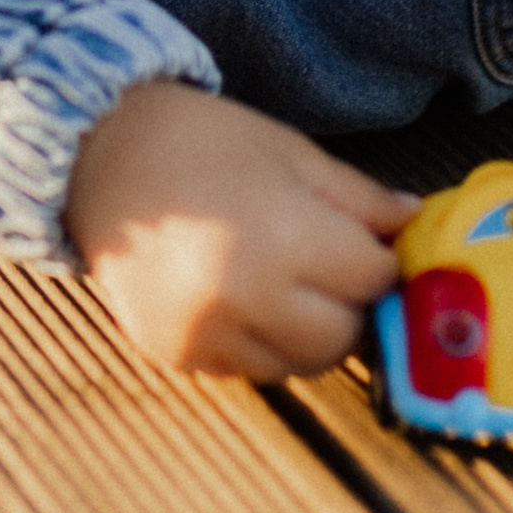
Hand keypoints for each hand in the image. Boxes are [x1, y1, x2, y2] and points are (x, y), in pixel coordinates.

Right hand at [64, 79, 412, 379]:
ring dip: (308, 332)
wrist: (96, 156)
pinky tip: (243, 298)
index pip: (371, 278)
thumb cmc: (201, 141)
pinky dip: (260, 343)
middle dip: (351, 305)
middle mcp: (245, 298)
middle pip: (341, 336)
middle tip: (334, 271)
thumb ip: (358, 198)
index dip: (379, 260)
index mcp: (282, 238)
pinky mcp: (175, 355)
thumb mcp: (291, 152)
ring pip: (297, 365)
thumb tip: (416, 223)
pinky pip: (246, 370)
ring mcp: (205, 334)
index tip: (370, 244)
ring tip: (288, 285)